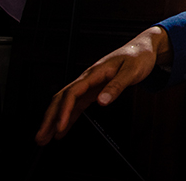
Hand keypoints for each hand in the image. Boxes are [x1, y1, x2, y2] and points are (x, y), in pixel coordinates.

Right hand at [35, 27, 168, 144]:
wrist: (143, 48)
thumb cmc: (138, 56)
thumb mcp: (131, 71)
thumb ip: (116, 86)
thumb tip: (102, 101)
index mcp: (94, 72)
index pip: (72, 93)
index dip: (64, 110)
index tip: (60, 126)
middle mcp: (88, 78)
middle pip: (61, 99)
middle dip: (49, 118)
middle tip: (41, 137)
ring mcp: (89, 84)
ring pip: (66, 103)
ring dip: (54, 120)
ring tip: (45, 137)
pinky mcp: (94, 89)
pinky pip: (76, 105)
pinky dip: (68, 117)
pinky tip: (63, 129)